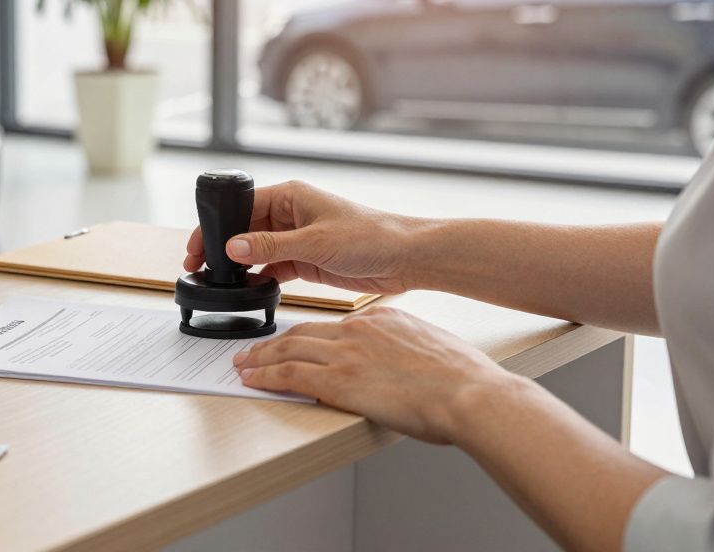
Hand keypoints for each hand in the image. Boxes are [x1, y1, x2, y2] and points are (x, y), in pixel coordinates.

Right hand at [182, 180, 419, 294]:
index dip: (216, 225)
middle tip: (200, 267)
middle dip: (222, 247)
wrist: (405, 258)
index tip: (198, 246)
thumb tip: (233, 248)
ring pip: (255, 250)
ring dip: (240, 265)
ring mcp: (296, 238)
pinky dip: (259, 278)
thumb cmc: (370, 236)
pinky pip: (272, 268)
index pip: (241, 206)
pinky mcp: (305, 260)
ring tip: (219, 281)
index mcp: (291, 196)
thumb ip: (270, 246)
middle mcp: (290, 214)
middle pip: (244, 229)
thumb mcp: (314, 242)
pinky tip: (248, 289)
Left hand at [233, 307, 514, 443]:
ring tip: (242, 365)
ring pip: (288, 350)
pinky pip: (290, 375)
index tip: (293, 342)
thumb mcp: (429, 347)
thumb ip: (403, 349)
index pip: (331, 325)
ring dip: (259, 358)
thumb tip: (396, 364)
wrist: (471, 394)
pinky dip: (265, 376)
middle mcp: (358, 330)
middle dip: (272, 342)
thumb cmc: (462, 380)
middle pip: (301, 332)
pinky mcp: (339, 381)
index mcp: (381, 319)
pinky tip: (251, 380)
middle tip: (251, 350)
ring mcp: (347, 354)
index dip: (306, 334)